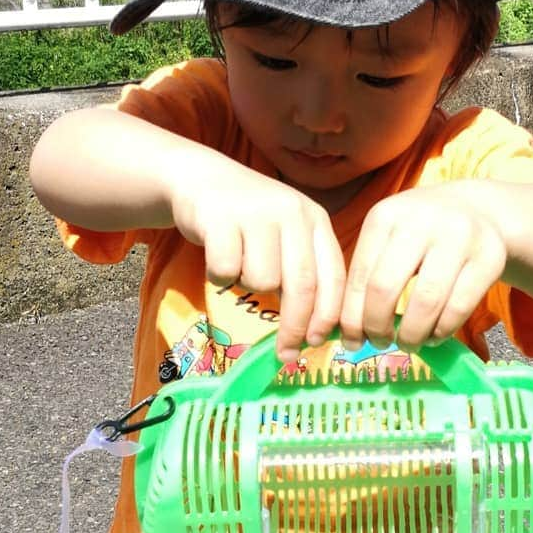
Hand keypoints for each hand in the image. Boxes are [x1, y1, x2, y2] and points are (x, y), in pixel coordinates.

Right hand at [171, 159, 345, 362]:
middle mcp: (292, 212)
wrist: (200, 179)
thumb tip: (315, 333)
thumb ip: (303, 274)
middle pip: (302, 286)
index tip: (317, 345)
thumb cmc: (248, 222)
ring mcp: (257, 211)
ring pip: (261, 281)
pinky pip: (225, 271)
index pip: (332, 277)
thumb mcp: (286, 238)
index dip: (327, 317)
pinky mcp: (221, 216)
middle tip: (286, 353)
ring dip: (247, 286)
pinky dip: (219, 275)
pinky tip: (217, 254)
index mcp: (316, 220)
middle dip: (295, 327)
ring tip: (239, 264)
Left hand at [340, 184, 507, 350]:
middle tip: (380, 343)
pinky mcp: (490, 256)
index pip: (359, 277)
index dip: (352, 318)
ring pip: (426, 302)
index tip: (352, 342)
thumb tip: (349, 334)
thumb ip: (368, 277)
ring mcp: (459, 236)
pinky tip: (434, 335)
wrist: (478, 212)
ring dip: (412, 335)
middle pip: (385, 289)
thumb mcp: (390, 239)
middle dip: (377, 327)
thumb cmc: (421, 236)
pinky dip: (442, 331)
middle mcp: (421, 220)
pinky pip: (459, 307)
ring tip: (409, 343)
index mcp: (385, 216)